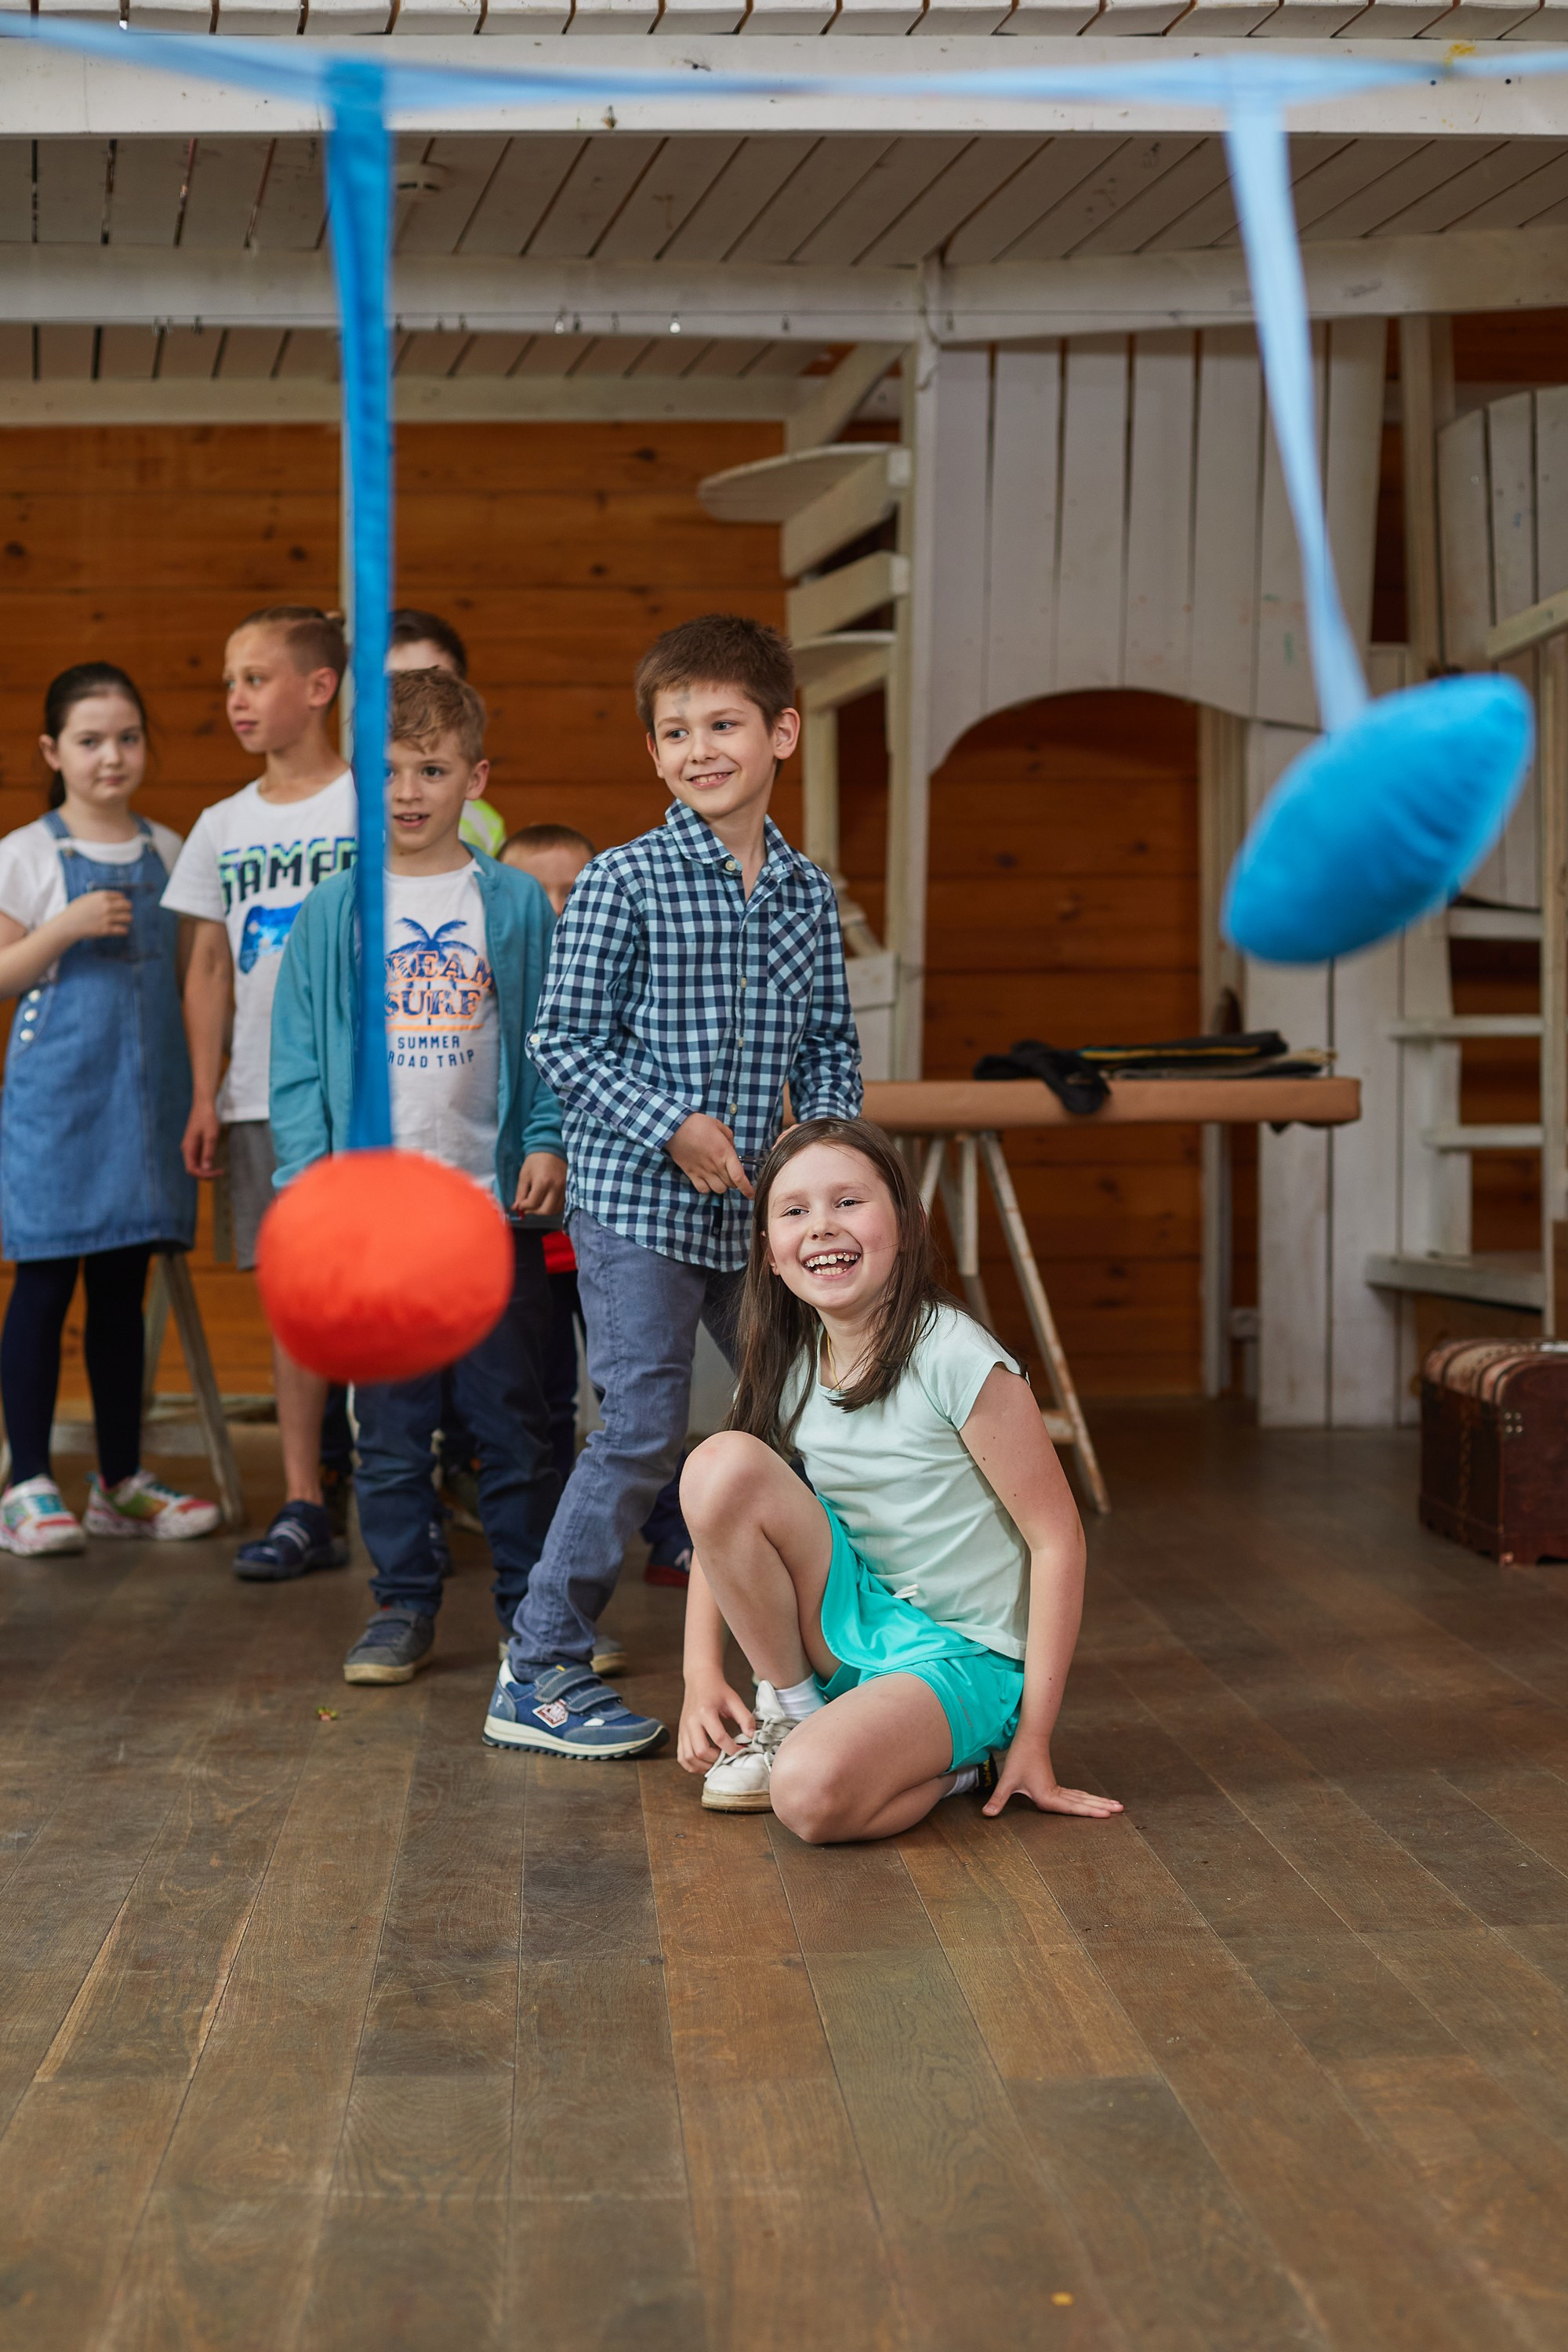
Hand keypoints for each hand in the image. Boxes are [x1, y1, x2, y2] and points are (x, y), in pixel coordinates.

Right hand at [63, 889, 132, 942]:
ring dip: (127, 920)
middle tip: (124, 913)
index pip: (121, 897)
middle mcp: (106, 906)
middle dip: (127, 909)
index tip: (121, 905)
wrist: (68, 924)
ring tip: (123, 922)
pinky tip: (121, 930)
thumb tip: (114, 897)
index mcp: (102, 896)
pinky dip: (124, 930)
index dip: (122, 901)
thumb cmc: (76, 910)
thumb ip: (100, 897)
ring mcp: (107, 918)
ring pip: (128, 918)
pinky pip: (123, 930)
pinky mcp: (106, 930)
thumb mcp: (87, 898)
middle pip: (128, 906)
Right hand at [182, 1100, 223, 1180]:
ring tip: (218, 1170)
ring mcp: (191, 1146)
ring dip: (206, 1169)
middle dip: (205, 1174)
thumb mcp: (211, 1136)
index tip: (217, 1173)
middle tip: (220, 1173)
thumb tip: (206, 1169)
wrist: (203, 1104)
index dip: (203, 1175)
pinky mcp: (195, 1143)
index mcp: (188, 1148)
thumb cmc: (207, 1118)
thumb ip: (208, 1152)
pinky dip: (206, 1162)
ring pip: (196, 1164)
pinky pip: (198, 1157)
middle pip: (193, 1168)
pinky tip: (215, 1162)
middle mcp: (187, 1149)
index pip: (192, 1169)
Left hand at [512, 1152, 565, 1217]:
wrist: (551, 1150)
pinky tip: (545, 1202)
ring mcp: (565, 1188)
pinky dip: (552, 1207)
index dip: (523, 1207)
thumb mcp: (524, 1176)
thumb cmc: (535, 1161)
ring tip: (536, 1204)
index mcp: (543, 1181)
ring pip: (555, 1210)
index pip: (532, 1203)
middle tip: (527, 1208)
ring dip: (543, 1211)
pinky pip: (561, 1205)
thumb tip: (516, 1208)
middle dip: (534, 1212)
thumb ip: (520, 1193)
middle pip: (546, 1210)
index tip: (519, 1205)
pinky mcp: (569, 1189)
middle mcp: (556, 1186)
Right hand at [667, 1112, 753, 1197]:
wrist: (675, 1127)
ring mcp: (703, 1171)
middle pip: (730, 1185)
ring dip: (722, 1186)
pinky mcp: (692, 1174)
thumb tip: (732, 1149)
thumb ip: (729, 1139)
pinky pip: (703, 1189)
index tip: (751, 1194)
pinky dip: (707, 1188)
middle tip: (732, 1174)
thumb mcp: (719, 1126)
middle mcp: (715, 1166)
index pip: (739, 1177)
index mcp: (725, 1153)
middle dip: (735, 1182)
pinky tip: (707, 1181)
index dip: (747, 1188)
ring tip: (720, 1178)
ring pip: (719, 1190)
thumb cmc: (698, 1124)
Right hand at [677, 1677, 756, 1773]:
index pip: (719, 1737)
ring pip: (688, 1757)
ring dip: (703, 1766)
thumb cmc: (717, 1690)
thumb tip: (751, 1737)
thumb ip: (745, 1718)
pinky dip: (692, 1765)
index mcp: (705, 1712)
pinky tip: (704, 1763)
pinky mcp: (680, 1734)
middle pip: (701, 1750)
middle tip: (727, 1757)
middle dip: (717, 1759)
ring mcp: (683, 1729)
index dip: (732, 1748)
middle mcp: (691, 1722)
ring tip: (716, 1762)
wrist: (699, 1680)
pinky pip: (681, 1757)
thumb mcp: (734, 1700)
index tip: (741, 1750)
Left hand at [983, 1735, 1122, 1820]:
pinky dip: (1087, 1799)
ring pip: (1082, 1797)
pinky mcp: (1055, 1784)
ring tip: (1116, 1806)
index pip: (1072, 1808)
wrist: (1029, 1737)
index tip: (1107, 1815)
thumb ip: (998, 1799)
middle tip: (1121, 1810)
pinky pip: (1076, 1795)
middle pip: (1083, 1802)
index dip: (1090, 1812)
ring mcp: (1057, 1788)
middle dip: (1101, 1807)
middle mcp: (1056, 1793)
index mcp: (1048, 1796)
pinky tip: (1093, 1802)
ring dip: (1098, 1802)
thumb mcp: (1008, 1781)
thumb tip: (987, 1814)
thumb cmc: (1020, 1759)